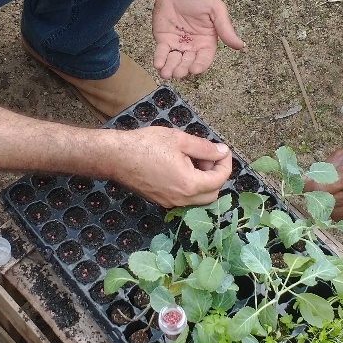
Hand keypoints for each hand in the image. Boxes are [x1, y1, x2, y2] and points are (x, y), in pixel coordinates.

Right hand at [112, 127, 233, 207]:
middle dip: (215, 175)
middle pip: (212, 194)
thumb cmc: (146, 145)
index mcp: (189, 184)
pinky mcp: (160, 201)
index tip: (221, 150)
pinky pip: (184, 199)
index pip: (220, 179)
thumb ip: (205, 148)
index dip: (225, 163)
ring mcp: (169, 203)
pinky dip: (190, 186)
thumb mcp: (179, 140)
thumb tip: (222, 152)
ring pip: (198, 199)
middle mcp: (181, 199)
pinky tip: (180, 168)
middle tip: (207, 156)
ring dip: (203, 182)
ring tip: (192, 160)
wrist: (116, 156)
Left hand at [151, 0, 244, 78]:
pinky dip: (159, 60)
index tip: (195, 69)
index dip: (200, 65)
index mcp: (207, 42)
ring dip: (170, 69)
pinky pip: (161, 53)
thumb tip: (240, 45)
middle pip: (188, 63)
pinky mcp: (163, 41)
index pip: (204, 59)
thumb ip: (225, 28)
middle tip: (178, 72)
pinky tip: (157, 64)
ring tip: (166, 73)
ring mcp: (177, 45)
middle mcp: (192, 46)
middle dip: (183, 69)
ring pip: (174, 61)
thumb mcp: (216, 9)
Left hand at [308, 145, 342, 219]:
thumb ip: (323, 168)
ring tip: (337, 191)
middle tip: (319, 187)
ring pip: (330, 214)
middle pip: (323, 203)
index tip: (300, 185)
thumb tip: (302, 181)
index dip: (306, 187)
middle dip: (316, 195)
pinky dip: (338, 210)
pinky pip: (341, 219)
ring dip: (328, 204)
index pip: (319, 188)